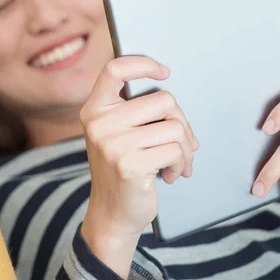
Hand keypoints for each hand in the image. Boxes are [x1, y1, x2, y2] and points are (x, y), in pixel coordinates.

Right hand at [80, 56, 197, 278]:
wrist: (112, 215)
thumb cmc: (121, 172)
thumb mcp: (117, 136)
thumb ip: (135, 114)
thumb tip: (175, 104)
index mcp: (94, 111)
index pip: (115, 69)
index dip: (143, 63)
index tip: (164, 73)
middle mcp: (99, 123)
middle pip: (163, 99)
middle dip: (181, 122)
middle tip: (182, 144)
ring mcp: (113, 144)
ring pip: (175, 127)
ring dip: (186, 148)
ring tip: (178, 163)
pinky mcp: (130, 165)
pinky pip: (176, 150)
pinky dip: (182, 163)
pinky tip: (172, 175)